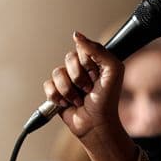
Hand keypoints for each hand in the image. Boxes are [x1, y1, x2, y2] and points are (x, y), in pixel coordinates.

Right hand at [42, 32, 137, 160]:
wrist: (96, 125)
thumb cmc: (108, 100)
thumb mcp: (113, 70)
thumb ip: (98, 49)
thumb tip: (76, 35)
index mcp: (94, 60)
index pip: (82, 48)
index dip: (88, 63)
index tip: (97, 75)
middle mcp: (80, 68)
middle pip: (68, 58)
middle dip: (79, 78)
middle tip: (89, 90)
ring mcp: (67, 80)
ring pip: (57, 73)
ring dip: (69, 90)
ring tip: (79, 100)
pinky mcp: (56, 92)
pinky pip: (48, 85)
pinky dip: (57, 96)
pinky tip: (67, 104)